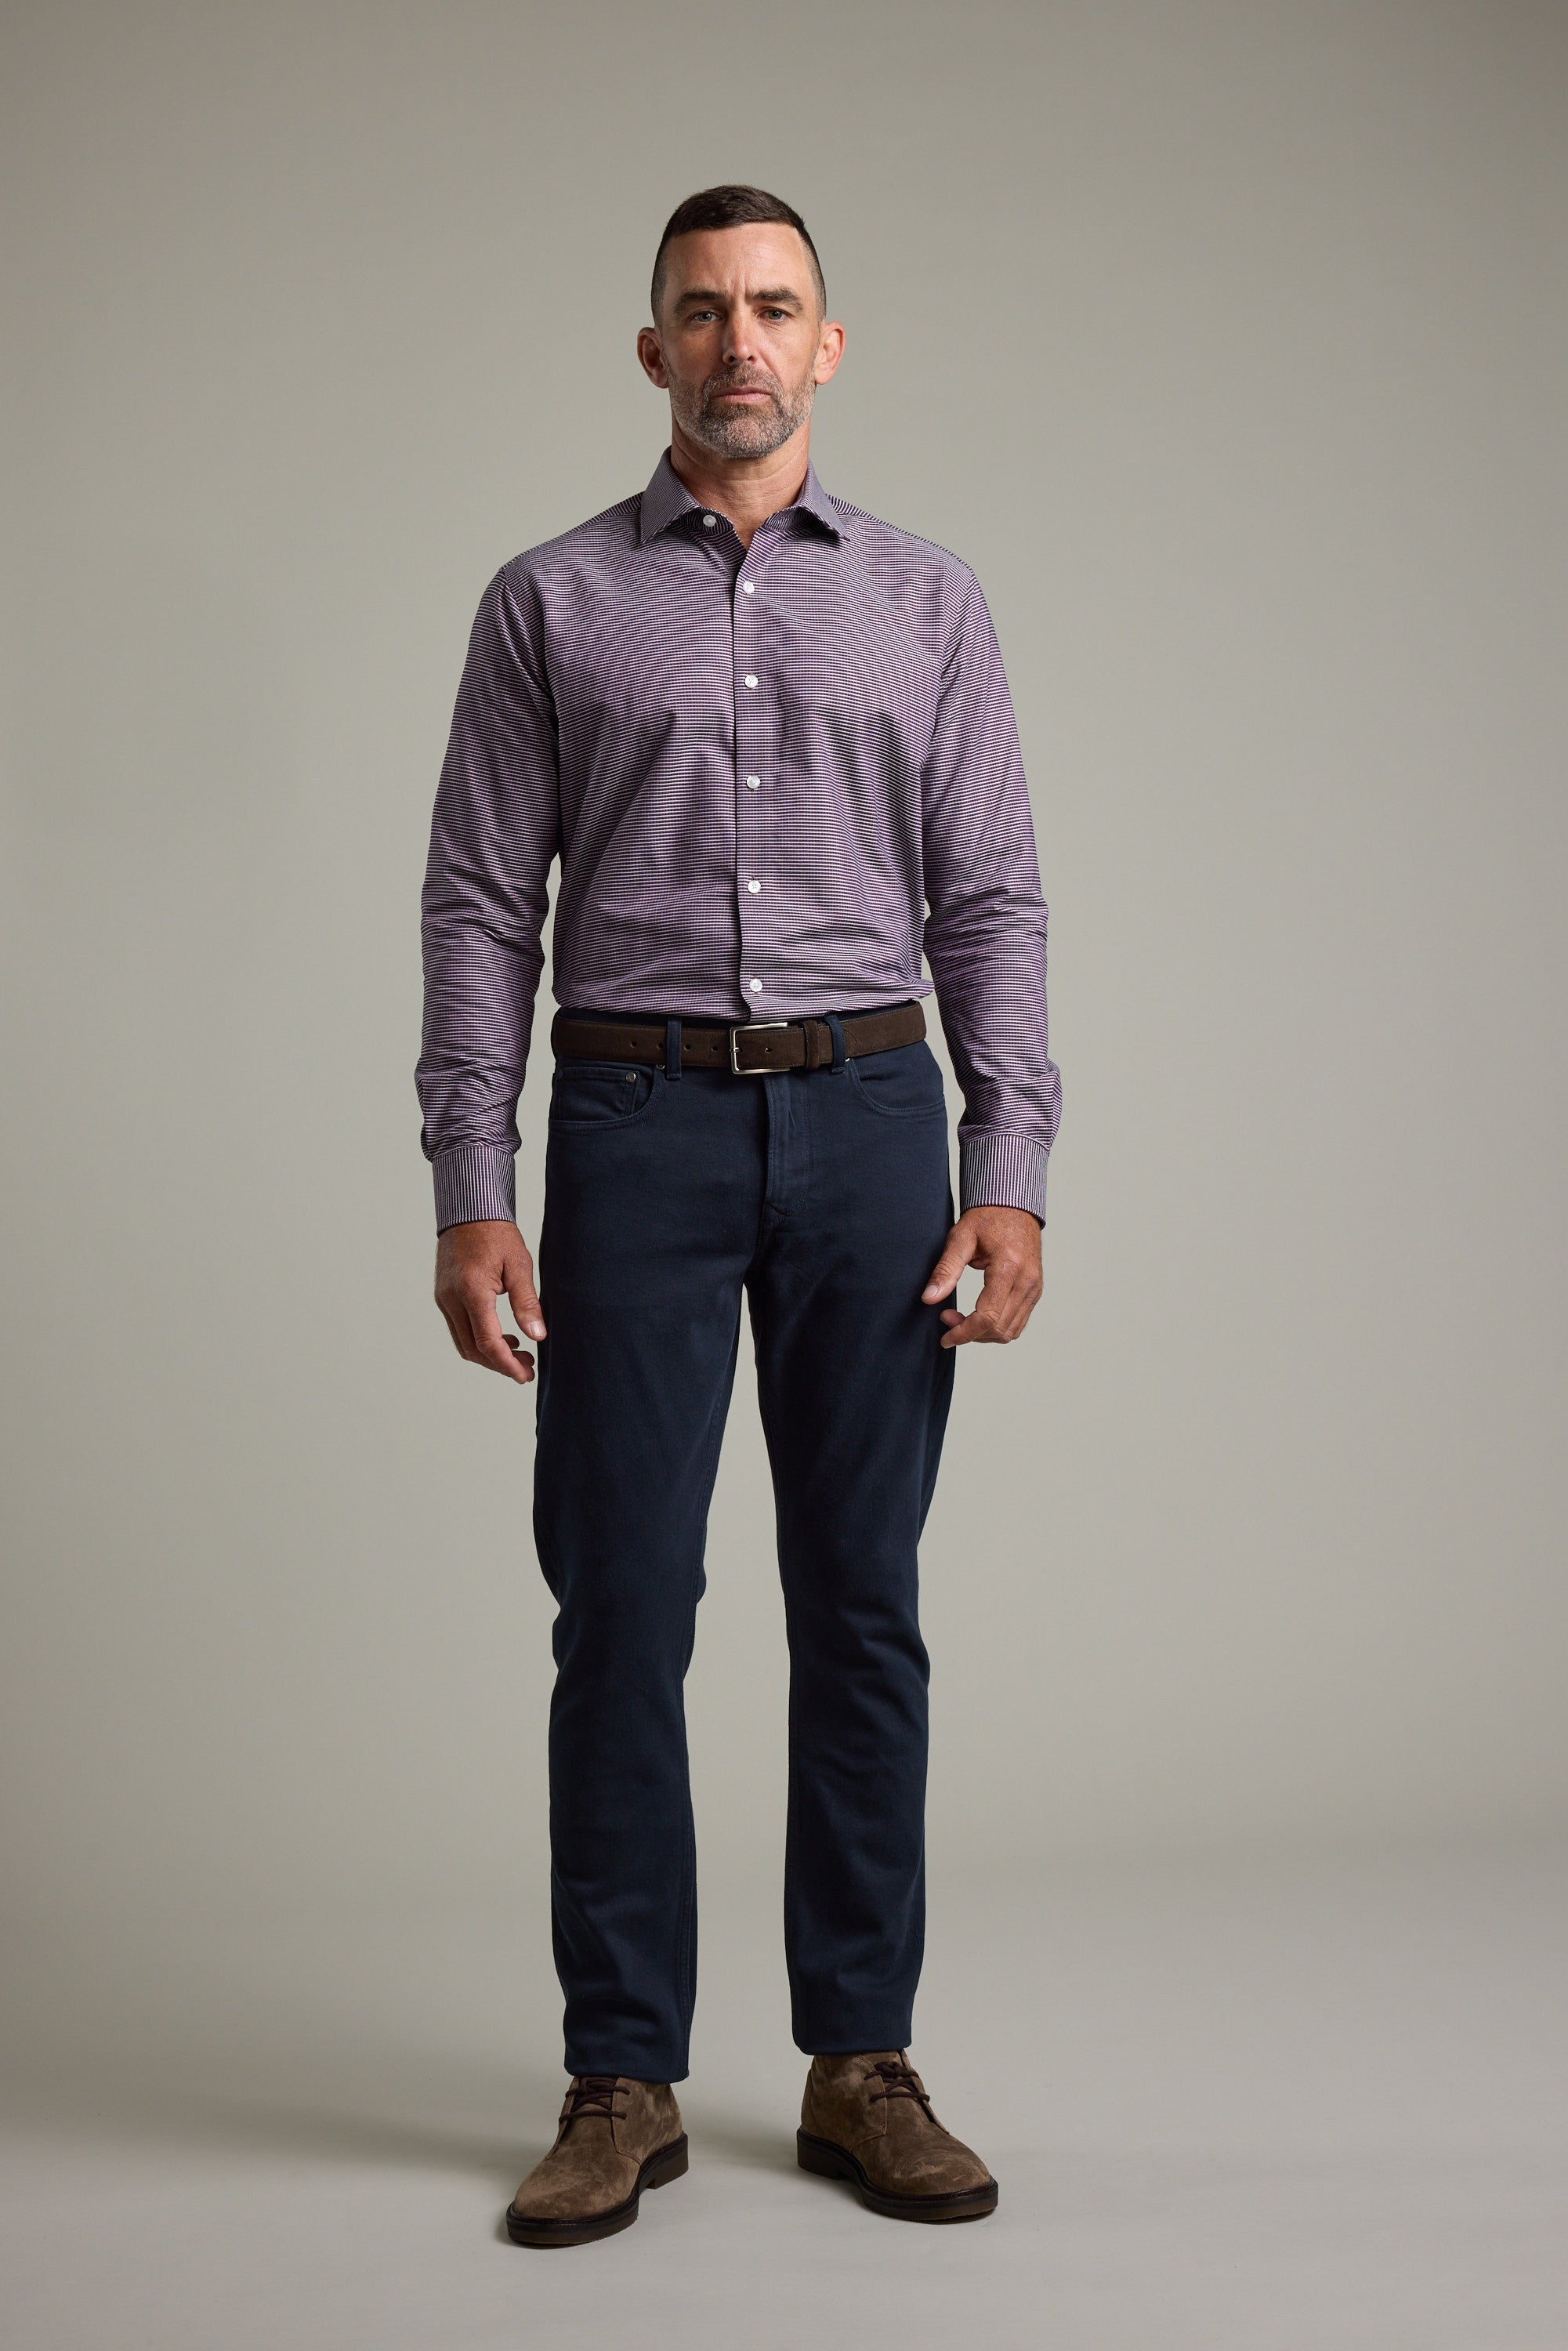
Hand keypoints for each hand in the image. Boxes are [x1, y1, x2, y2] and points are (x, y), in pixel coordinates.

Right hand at [434, 1219, 545, 1384]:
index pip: (487, 1342)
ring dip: (489, 1354)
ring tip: (519, 1353)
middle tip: (527, 1367)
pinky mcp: (443, 1296)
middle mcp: (451, 1299)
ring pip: (463, 1343)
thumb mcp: (519, 1265)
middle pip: (473, 1349)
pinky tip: (502, 1334)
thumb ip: (527, 1303)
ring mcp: (444, 1299)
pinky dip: (478, 1339)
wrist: (468, 1211)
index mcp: (472, 1291)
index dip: (507, 1364)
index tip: (525, 1375)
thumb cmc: (496, 1233)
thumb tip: (538, 1336)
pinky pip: (459, 1329)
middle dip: (500, 1364)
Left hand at [922, 1206, 1042, 1348]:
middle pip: (999, 1329)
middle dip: (969, 1334)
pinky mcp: (1035, 1291)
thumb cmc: (987, 1218)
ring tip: (960, 1319)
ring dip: (983, 1335)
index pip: (987, 1316)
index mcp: (1009, 1267)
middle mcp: (1027, 1281)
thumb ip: (945, 1270)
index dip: (963, 1332)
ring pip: (1010, 1331)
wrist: (1014, 1205)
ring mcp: (1035, 1288)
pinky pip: (1018, 1323)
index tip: (945, 1337)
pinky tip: (978, 1317)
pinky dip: (997, 1328)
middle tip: (947, 1318)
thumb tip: (928, 1299)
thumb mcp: (960, 1238)